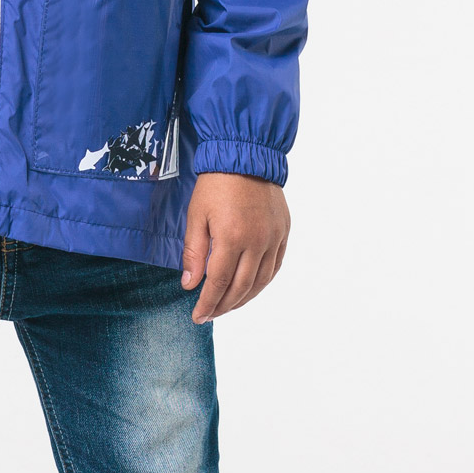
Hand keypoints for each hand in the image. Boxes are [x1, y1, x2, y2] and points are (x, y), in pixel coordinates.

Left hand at [180, 172, 288, 324]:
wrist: (245, 155)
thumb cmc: (216, 183)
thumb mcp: (196, 215)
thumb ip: (194, 253)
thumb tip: (190, 285)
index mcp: (232, 237)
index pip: (219, 283)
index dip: (208, 303)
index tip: (198, 316)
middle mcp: (257, 242)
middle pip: (241, 288)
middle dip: (224, 306)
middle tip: (210, 314)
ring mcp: (273, 238)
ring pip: (261, 281)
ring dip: (244, 299)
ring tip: (227, 306)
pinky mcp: (283, 232)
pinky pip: (275, 267)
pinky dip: (262, 282)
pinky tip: (250, 288)